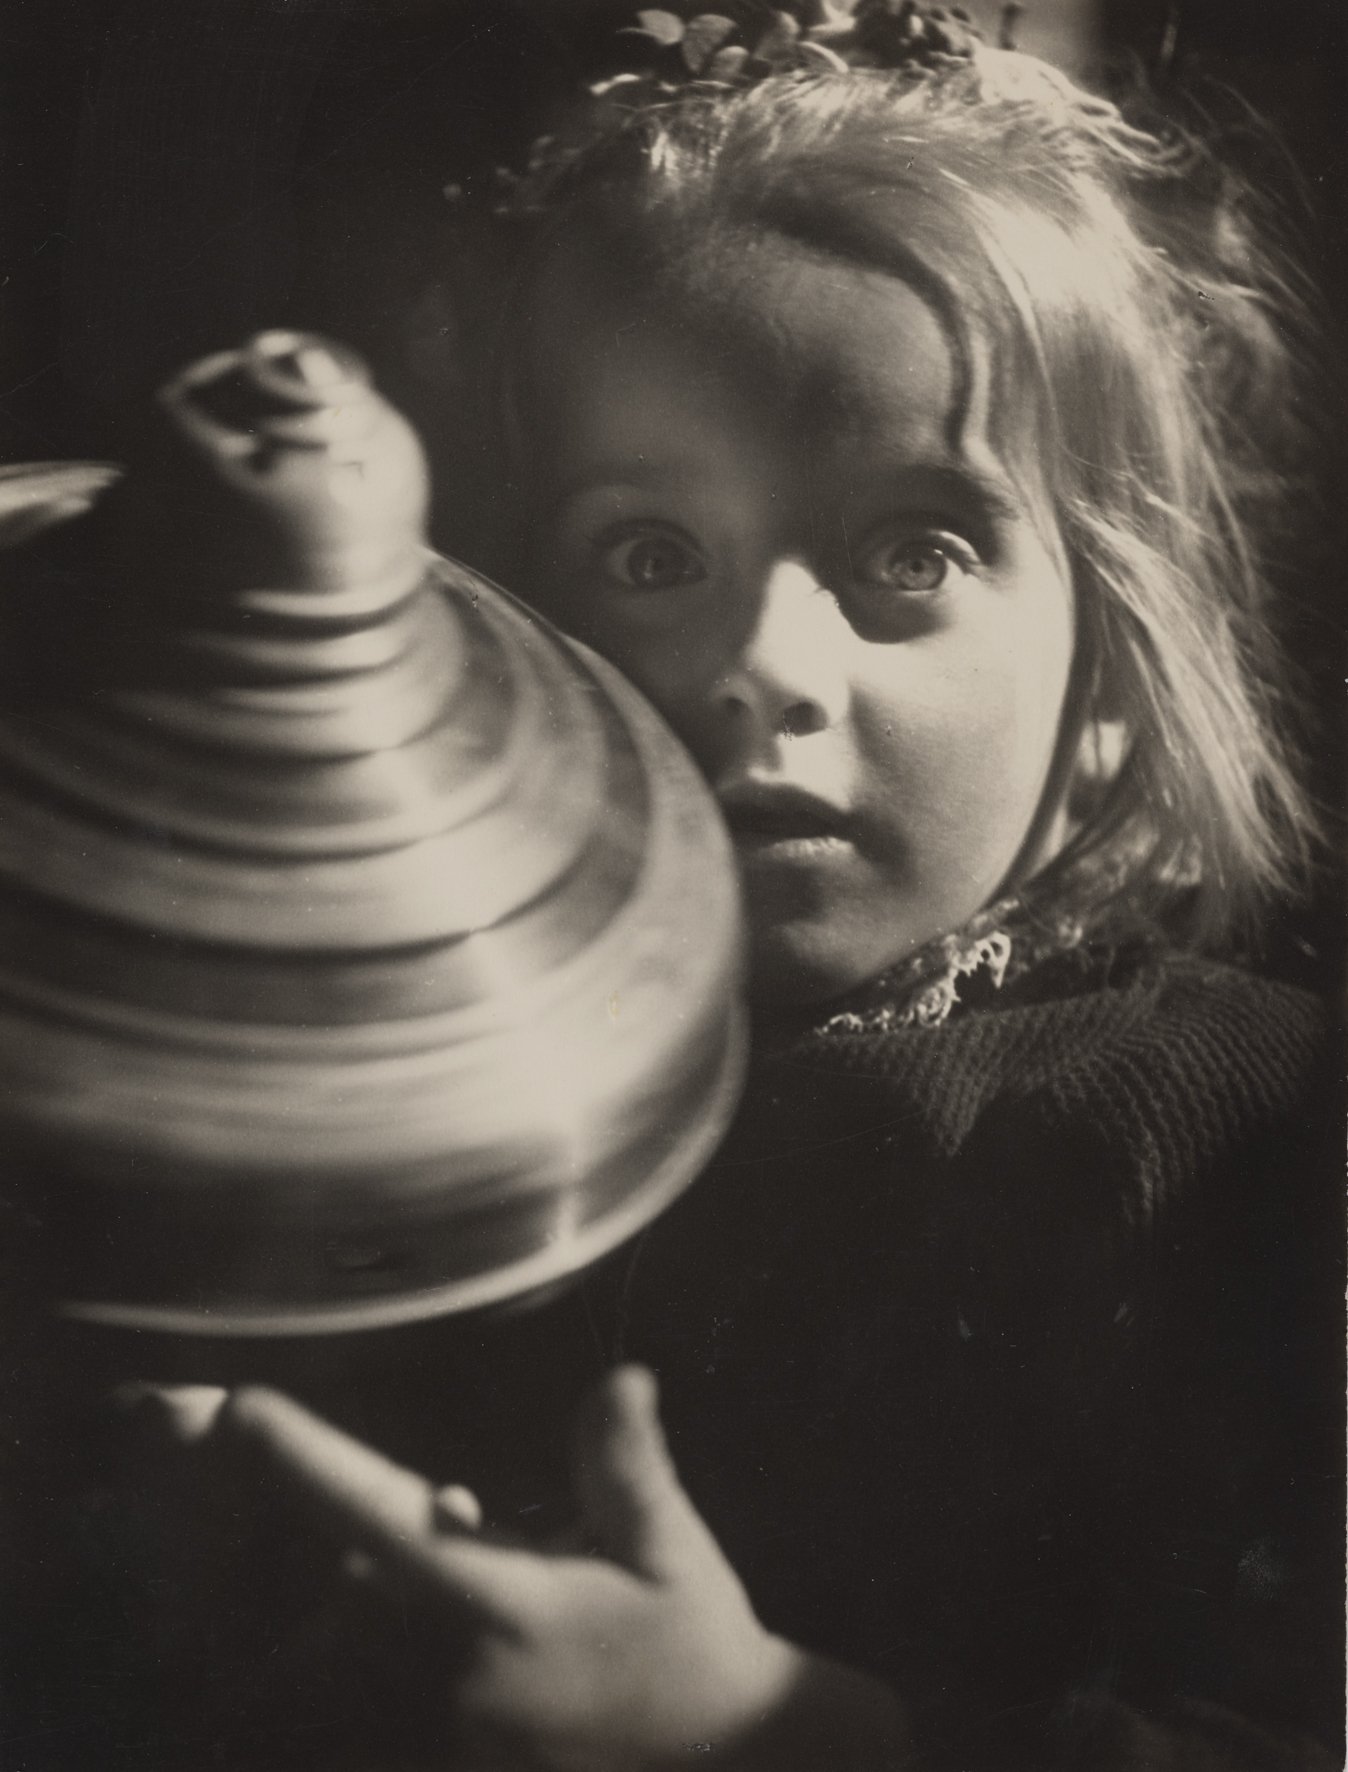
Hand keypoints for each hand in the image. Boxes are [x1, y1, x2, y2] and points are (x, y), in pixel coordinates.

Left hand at [142, 1366, 910, 1769]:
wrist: (720, 1754)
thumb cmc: (692, 1641)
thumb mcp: (670, 1548)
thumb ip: (627, 1466)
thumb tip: (621, 1377)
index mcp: (497, 1605)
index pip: (382, 1519)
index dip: (307, 1464)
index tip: (243, 1409)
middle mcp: (444, 1669)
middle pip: (317, 1578)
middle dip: (267, 1513)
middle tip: (194, 1428)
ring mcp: (430, 1724)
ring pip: (317, 1646)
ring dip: (280, 1585)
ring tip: (230, 1512)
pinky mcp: (436, 1750)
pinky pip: (347, 1696)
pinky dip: (314, 1652)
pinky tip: (310, 1609)